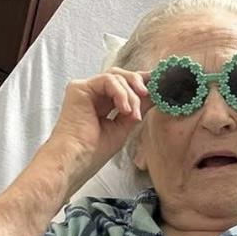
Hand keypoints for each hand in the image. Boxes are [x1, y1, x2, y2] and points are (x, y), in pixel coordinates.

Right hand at [44, 68, 150, 185]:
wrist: (77, 159)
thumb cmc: (95, 150)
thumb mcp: (125, 125)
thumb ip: (138, 107)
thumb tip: (155, 94)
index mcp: (102, 103)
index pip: (124, 85)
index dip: (142, 83)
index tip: (159, 86)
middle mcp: (93, 94)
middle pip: (121, 75)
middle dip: (138, 84)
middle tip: (148, 96)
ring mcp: (86, 90)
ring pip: (116, 76)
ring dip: (130, 95)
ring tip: (132, 114)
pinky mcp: (79, 88)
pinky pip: (107, 79)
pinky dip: (120, 93)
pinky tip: (123, 109)